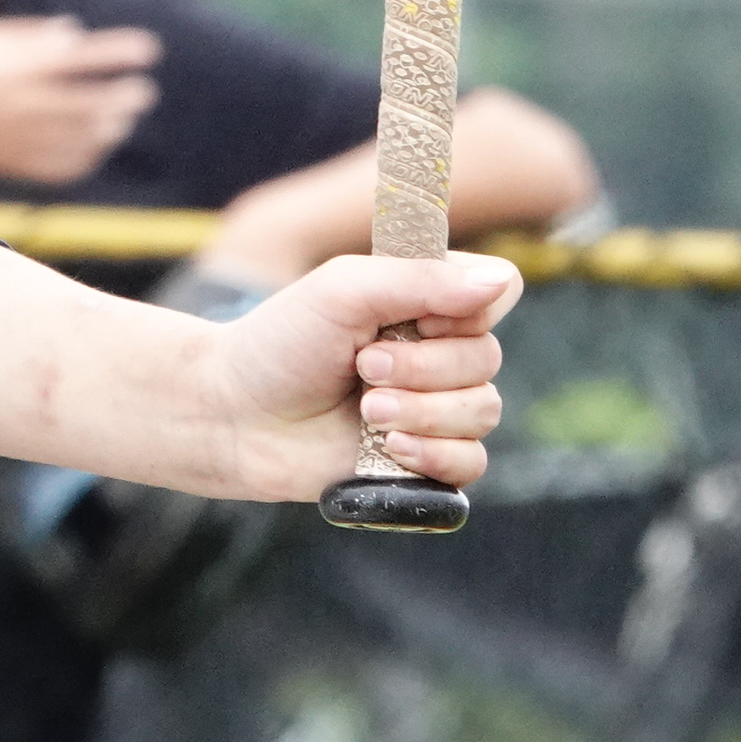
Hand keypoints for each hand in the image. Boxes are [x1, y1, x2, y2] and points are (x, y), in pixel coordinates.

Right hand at [0, 16, 162, 186]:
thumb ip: (32, 37)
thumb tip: (74, 37)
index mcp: (20, 65)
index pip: (83, 57)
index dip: (119, 52)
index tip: (149, 49)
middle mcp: (26, 102)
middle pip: (92, 102)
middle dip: (125, 97)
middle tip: (143, 92)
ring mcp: (23, 135)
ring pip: (83, 137)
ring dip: (110, 128)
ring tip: (121, 120)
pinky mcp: (16, 162)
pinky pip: (63, 165)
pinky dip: (86, 156)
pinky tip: (93, 147)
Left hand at [190, 252, 517, 502]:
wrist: (236, 416)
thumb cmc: (281, 343)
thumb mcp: (344, 291)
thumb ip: (422, 278)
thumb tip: (504, 280)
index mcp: (425, 299)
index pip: (498, 289)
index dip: (462, 308)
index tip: (407, 317)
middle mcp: (438, 350)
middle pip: (487, 357)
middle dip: (423, 367)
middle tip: (363, 369)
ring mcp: (434, 406)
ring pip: (483, 411)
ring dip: (424, 411)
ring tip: (368, 411)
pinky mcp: (424, 458)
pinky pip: (471, 462)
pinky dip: (435, 455)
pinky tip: (390, 447)